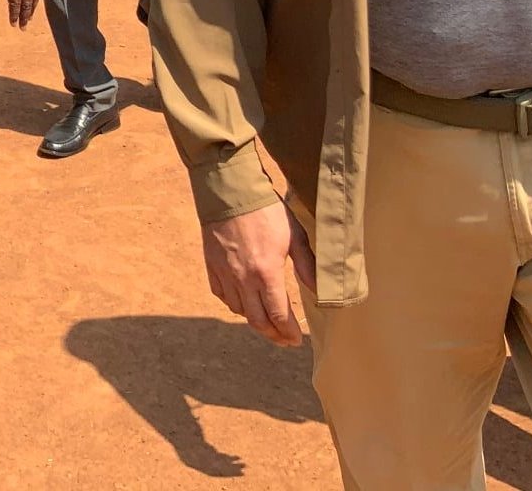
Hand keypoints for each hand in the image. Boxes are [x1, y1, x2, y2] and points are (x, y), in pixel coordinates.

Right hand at [201, 202, 310, 346]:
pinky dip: (234, 303)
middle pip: (258, 321)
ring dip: (255, 319)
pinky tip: (243, 300)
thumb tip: (319, 291)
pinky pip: (222, 295)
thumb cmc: (266, 210)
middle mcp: (244, 279)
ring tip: (267, 319)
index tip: (296, 340)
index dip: (288, 333)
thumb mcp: (293, 234)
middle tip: (283, 339)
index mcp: (267, 273)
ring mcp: (225, 274)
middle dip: (273, 335)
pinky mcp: (212, 265)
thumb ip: (306, 265)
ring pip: (239, 310)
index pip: (278, 316)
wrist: (230, 191)